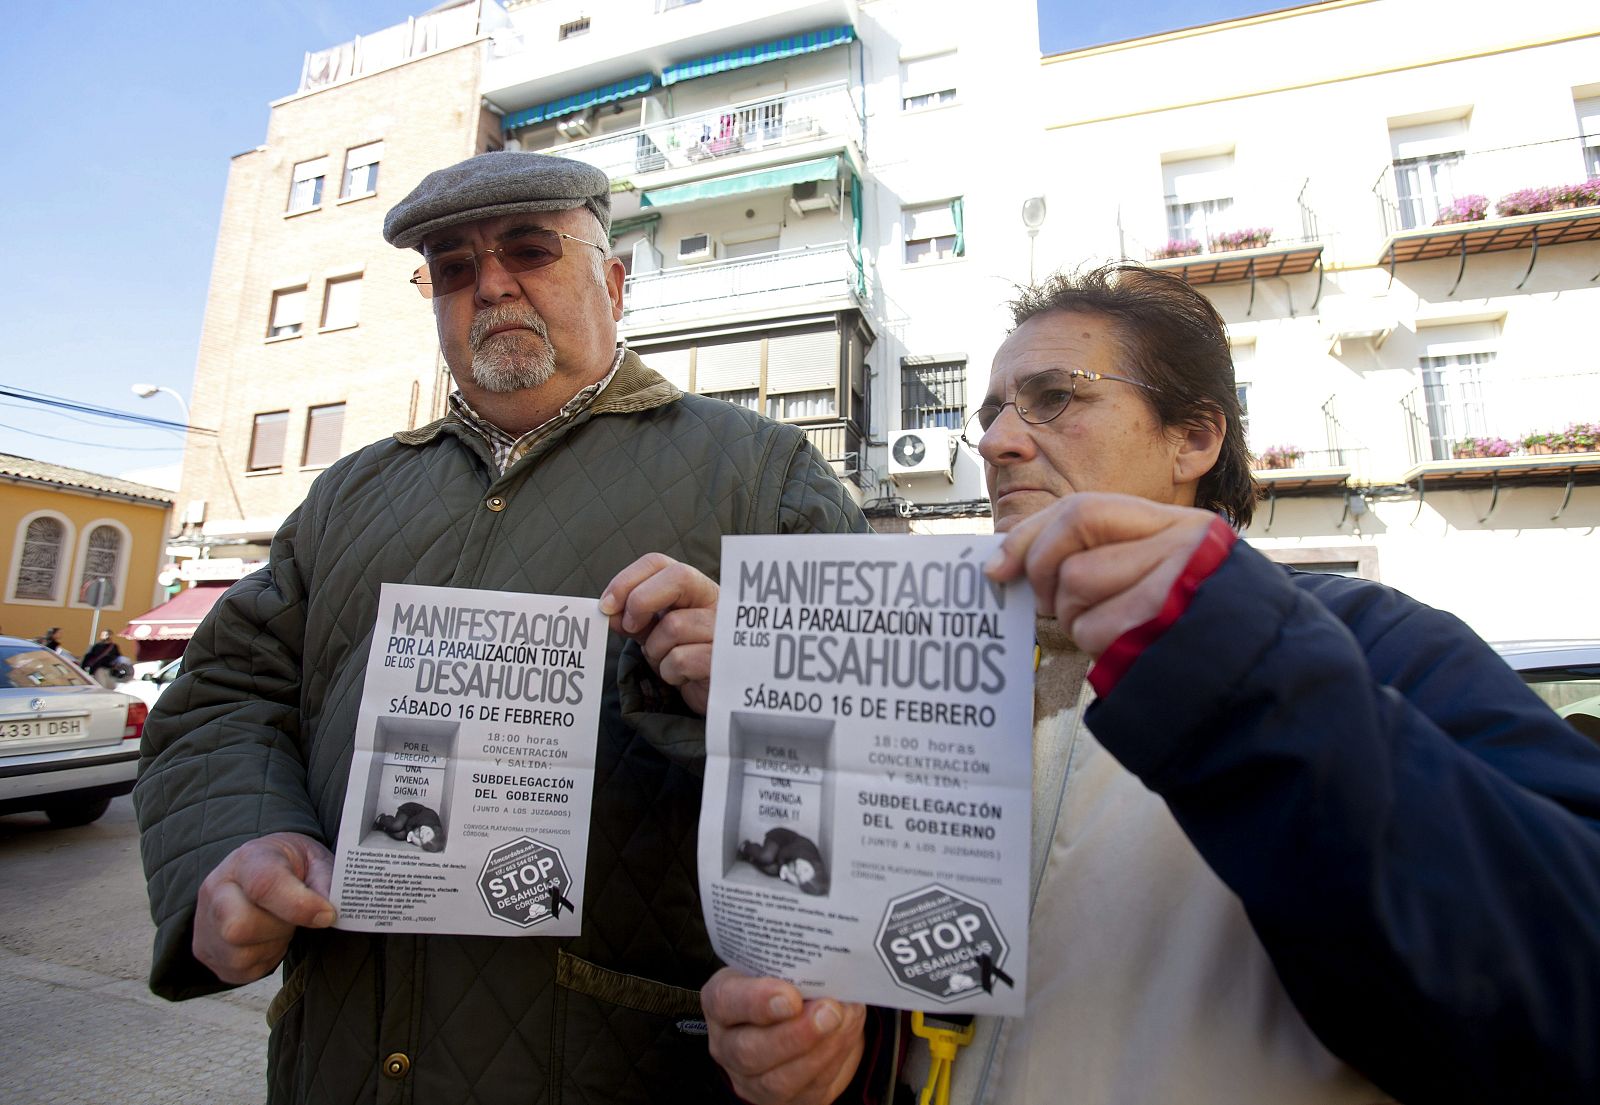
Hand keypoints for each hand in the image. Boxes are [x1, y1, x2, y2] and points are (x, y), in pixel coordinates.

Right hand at [193, 832, 335, 984]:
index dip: (299, 906)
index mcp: (246, 860)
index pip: (263, 885)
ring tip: (281, 926)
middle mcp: (216, 890)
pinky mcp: (207, 953)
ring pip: (241, 955)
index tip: (328, 914)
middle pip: (240, 927)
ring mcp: (205, 924)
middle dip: (280, 928)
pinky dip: (264, 959)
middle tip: (295, 918)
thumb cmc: (289, 866)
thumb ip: (325, 880)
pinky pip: (241, 972)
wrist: (254, 874)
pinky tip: (269, 938)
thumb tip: (329, 910)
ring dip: (274, 945)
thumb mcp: (313, 859)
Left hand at [600, 553, 718, 715]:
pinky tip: (681, 677)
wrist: (716, 697)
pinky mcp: (726, 659)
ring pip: (674, 625)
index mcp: (696, 589)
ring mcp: (724, 629)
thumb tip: (609, 610)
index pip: (660, 563)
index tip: (607, 605)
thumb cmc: (685, 659)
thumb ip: (633, 619)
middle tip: (630, 627)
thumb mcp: (654, 633)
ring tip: (667, 660)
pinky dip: (670, 672)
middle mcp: (716, 602)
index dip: (627, 580)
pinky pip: (681, 659)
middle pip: (678, 577)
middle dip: (641, 601)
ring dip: (656, 650)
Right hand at [702, 968, 865, 1104]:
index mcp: (721, 1002)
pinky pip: (808, 1091)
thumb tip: (830, 969)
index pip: (726, 1002)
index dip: (757, 1001)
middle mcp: (727, 1045)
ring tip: (845, 1022)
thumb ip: (797, 967)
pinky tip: (847, 1036)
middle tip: (830, 1011)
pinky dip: (833, 1061)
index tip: (791, 996)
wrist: (798, 1016)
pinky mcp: (782, 1101)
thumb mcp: (781, 965)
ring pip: (778, 1080)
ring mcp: (751, 1079)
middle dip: (795, 1034)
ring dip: (819, 1051)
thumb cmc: (786, 982)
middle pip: (748, 1051)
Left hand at [984, 492, 1216, 655]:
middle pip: (1069, 552)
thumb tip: (1003, 561)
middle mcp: (1179, 540)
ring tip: (1114, 629)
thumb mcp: (1152, 571)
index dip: (1030, 537)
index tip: (997, 568)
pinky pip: (1092, 629)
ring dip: (1076, 620)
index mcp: (1175, 523)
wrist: (1257, 670)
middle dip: (1047, 585)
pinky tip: (1128, 649)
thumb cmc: (1188, 623)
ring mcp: (1173, 579)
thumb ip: (1092, 551)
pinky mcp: (1163, 621)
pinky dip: (1097, 646)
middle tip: (1061, 607)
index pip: (1081, 509)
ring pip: (1075, 587)